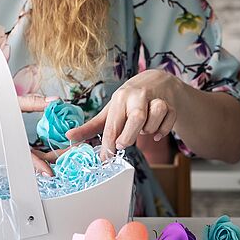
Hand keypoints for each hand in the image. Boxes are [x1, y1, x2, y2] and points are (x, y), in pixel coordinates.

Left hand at [65, 70, 180, 158]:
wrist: (158, 81)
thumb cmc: (129, 101)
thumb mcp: (110, 111)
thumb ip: (91, 127)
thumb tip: (69, 137)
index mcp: (119, 98)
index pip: (113, 124)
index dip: (109, 144)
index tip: (107, 157)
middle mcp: (137, 96)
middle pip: (136, 119)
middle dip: (129, 136)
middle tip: (123, 144)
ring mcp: (156, 99)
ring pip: (154, 121)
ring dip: (148, 131)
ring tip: (142, 129)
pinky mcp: (171, 105)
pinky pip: (168, 123)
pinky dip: (163, 130)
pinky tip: (156, 131)